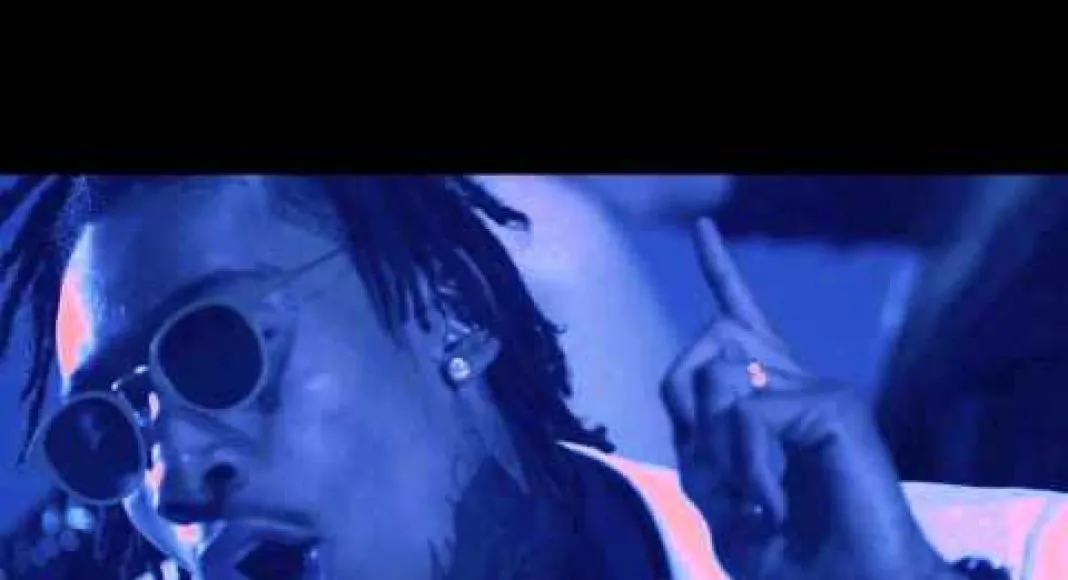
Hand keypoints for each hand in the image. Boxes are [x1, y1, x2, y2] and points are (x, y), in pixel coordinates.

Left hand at [662, 218, 952, 579]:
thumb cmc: (791, 557)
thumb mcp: (723, 502)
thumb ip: (703, 442)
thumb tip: (712, 378)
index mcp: (773, 398)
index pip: (741, 322)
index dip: (719, 272)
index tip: (702, 229)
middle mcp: (796, 382)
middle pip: (706, 347)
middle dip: (690, 417)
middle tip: (726, 488)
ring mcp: (819, 389)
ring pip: (718, 384)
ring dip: (718, 457)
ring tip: (757, 502)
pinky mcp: (834, 404)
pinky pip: (748, 417)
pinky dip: (744, 470)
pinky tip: (772, 504)